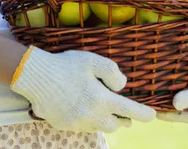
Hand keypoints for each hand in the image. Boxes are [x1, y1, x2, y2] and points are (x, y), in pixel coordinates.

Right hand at [10, 46, 155, 133]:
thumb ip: (111, 72)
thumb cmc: (65, 65)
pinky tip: (81, 107)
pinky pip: (83, 127)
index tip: (152, 115)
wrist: (35, 76)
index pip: (130, 111)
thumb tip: (122, 86)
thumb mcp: (91, 60)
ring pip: (99, 127)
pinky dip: (87, 119)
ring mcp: (78, 123)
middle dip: (122, 119)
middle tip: (122, 110)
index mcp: (101, 100)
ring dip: (104, 120)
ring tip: (101, 108)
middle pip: (116, 125)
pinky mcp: (65, 126)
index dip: (144, 114)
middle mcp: (92, 116)